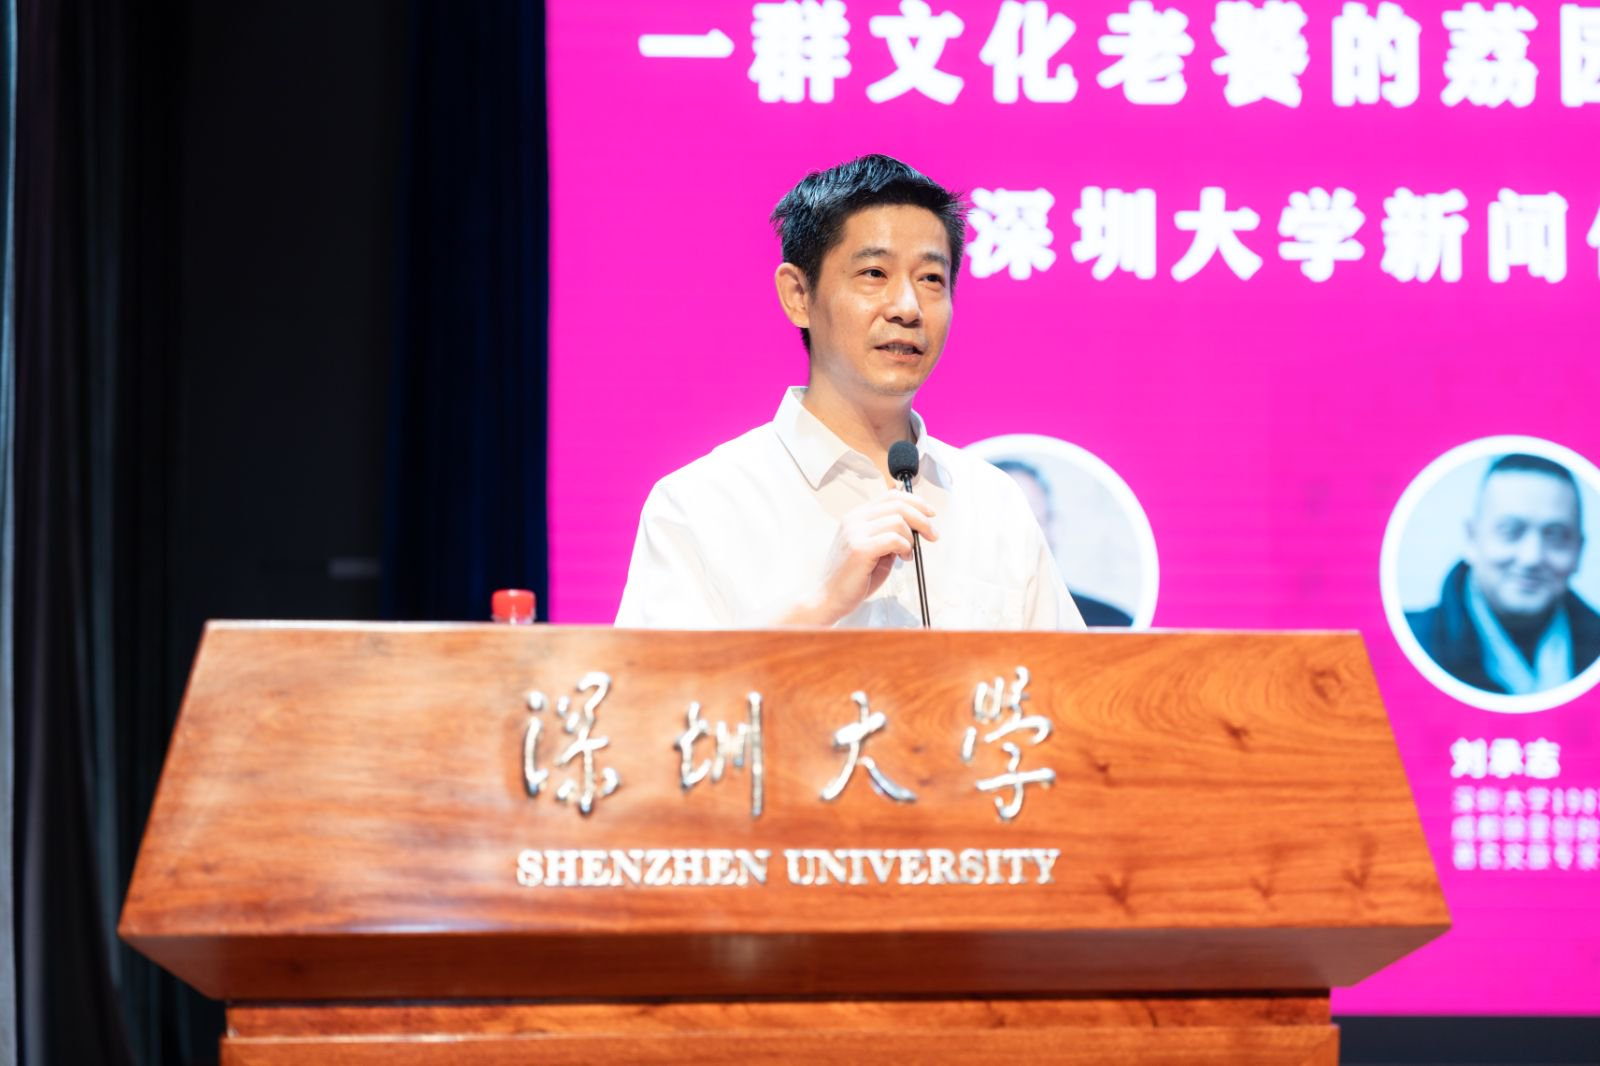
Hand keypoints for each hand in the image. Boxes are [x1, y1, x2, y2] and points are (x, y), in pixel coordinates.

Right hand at [778, 490, 937, 624]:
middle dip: (922, 519)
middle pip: (898, 505)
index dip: (915, 502)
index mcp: (856, 516)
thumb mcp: (874, 548)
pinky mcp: (859, 548)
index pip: (890, 496)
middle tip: (932, 534)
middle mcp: (854, 520)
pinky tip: (902, 558)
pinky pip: (893, 539)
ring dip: (911, 538)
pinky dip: (905, 547)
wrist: (829, 598)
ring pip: (898, 521)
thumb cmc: (852, 577)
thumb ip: (889, 534)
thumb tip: (916, 526)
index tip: (930, 514)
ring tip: (908, 553)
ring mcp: (855, 532)